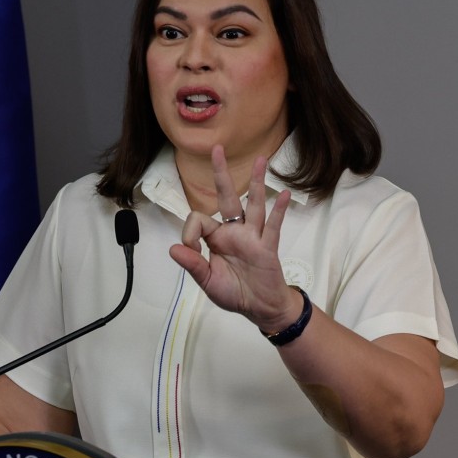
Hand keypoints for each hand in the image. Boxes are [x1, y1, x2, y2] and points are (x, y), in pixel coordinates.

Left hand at [168, 145, 302, 331]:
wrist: (261, 308)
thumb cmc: (234, 293)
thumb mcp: (208, 282)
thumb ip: (193, 264)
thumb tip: (173, 248)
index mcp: (216, 239)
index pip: (200, 219)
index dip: (190, 231)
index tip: (190, 249)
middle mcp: (234, 232)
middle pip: (227, 197)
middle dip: (221, 174)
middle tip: (216, 149)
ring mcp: (253, 237)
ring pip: (253, 204)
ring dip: (256, 183)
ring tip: (261, 160)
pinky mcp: (268, 247)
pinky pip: (273, 226)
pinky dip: (279, 210)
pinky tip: (284, 194)